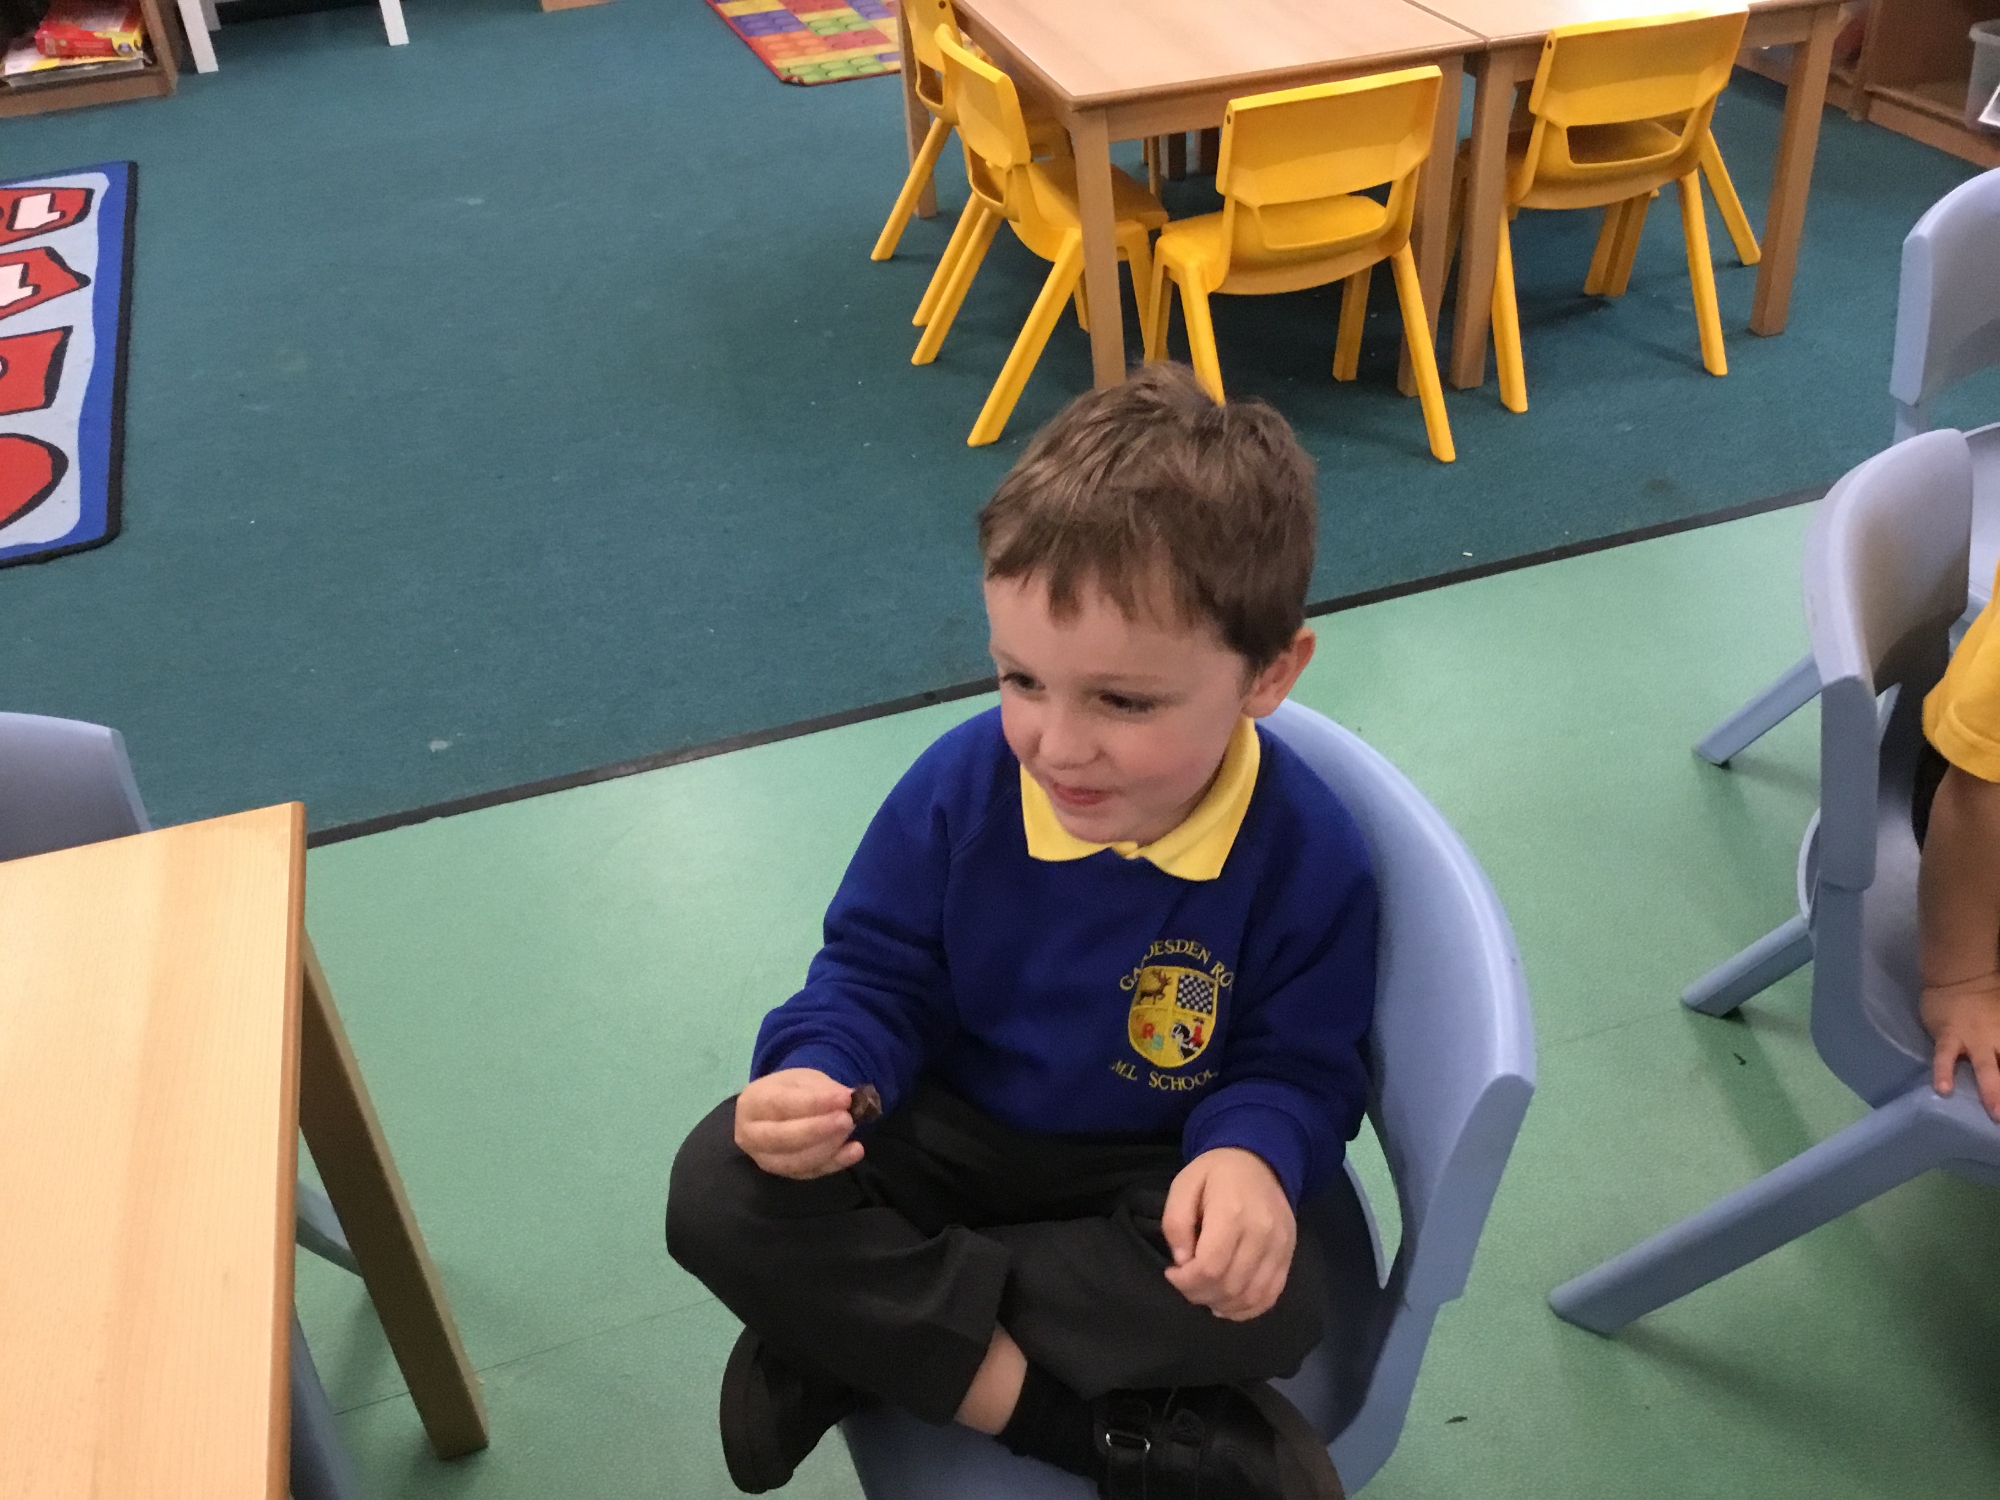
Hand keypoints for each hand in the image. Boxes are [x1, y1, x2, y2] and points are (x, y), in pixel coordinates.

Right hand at [733, 1069, 863, 1178]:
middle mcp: (751, 1134)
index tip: (844, 1098)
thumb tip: (846, 1099)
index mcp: (753, 1102)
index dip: (814, 1103)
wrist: (773, 1112)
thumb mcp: (803, 1079)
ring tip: (850, 1128)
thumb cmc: (788, 1092)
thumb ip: (821, 1089)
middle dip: (818, 1129)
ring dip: (828, 1147)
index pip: (781, 1104)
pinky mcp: (783, 1174)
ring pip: (796, 1161)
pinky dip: (835, 1163)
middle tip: (847, 1119)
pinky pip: (809, 1173)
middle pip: (783, 1137)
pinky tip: (855, 1150)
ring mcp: (765, 1158)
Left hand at [1161, 1147, 1294, 1320]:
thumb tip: (1183, 1261)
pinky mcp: (1289, 1255)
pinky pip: (1271, 1295)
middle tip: (1186, 1284)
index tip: (1173, 1273)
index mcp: (1231, 1214)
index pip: (1210, 1267)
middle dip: (1200, 1294)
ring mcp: (1279, 1247)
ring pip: (1251, 1296)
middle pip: (1230, 1286)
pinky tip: (1228, 1303)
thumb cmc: (1216, 1173)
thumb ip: (1176, 1223)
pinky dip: (1248, 1308)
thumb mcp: (1184, 1185)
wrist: (1260, 1161)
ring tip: (1205, 1294)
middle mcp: (1261, 1234)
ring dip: (1223, 1304)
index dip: (1187, 1282)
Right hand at [1921, 974, 1999, 1120]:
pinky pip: (1945, 1058)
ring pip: (1986, 1069)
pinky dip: (1945, 1073)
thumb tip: (1999, 1057)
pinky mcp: (1948, 1038)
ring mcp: (1974, 1040)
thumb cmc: (1988, 1000)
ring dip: (1992, 1091)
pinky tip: (1943, 1090)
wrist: (1959, 977)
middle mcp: (1997, 1041)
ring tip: (1996, 1113)